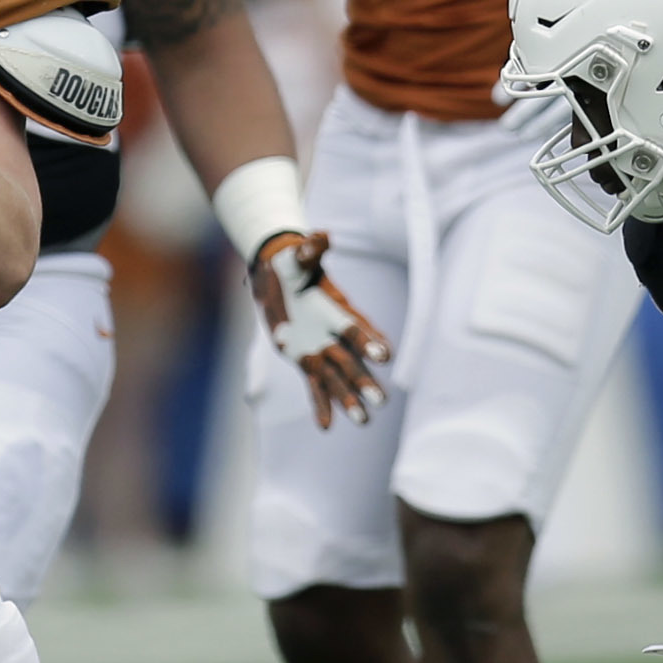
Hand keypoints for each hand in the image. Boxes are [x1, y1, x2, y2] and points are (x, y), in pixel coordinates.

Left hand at [251, 231, 389, 427]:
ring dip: (349, 399)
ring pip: (338, 378)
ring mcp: (322, 349)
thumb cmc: (292, 264)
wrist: (276, 277)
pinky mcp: (306, 360)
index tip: (385, 355)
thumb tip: (320, 236)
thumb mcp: (298, 257)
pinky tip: (326, 426)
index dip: (370, 340)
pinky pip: (315, 385)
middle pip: (353, 361)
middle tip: (380, 402)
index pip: (359, 327)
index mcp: (340, 309)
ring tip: (363, 422)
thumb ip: (311, 250)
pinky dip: (321, 404)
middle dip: (365, 380)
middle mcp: (335, 334)